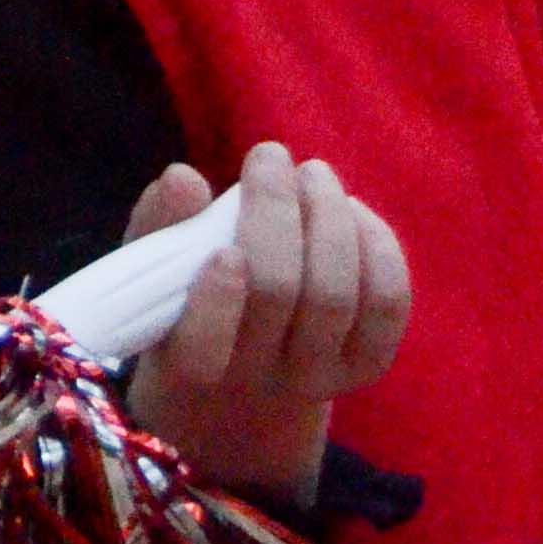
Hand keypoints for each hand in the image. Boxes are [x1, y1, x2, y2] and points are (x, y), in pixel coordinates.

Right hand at [123, 144, 412, 501]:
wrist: (247, 387)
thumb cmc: (187, 308)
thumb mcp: (155, 273)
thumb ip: (160, 226)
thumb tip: (184, 177)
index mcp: (188, 368)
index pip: (202, 349)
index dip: (218, 300)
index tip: (224, 249)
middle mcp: (256, 379)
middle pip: (278, 295)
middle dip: (276, 212)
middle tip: (268, 156)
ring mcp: (316, 377)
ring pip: (335, 295)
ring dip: (329, 217)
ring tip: (313, 174)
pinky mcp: (365, 366)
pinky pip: (387, 303)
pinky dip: (376, 245)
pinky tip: (352, 211)